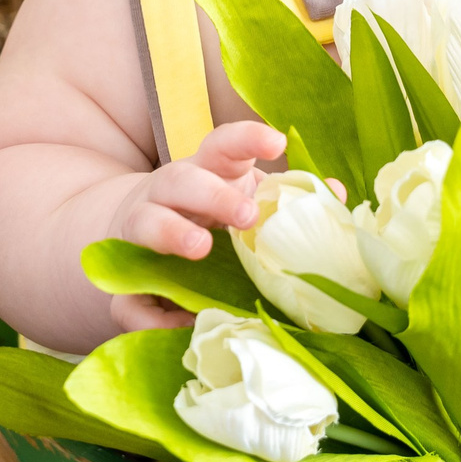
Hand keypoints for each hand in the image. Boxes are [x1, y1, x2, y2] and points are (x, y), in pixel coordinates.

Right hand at [107, 118, 282, 332]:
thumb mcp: (244, 199)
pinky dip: (152, 311)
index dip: (247, 139)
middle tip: (246, 215)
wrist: (137, 241)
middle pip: (184, 179)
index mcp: (206, 173)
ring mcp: (140, 229)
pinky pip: (130, 293)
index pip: (222, 146)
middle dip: (213, 195)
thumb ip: (284, 198)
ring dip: (172, 233)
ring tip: (199, 248)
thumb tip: (336, 195)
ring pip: (147, 222)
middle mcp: (169, 193)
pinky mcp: (124, 275)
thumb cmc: (206, 218)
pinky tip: (179, 321)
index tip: (276, 141)